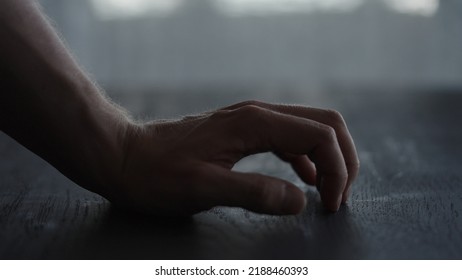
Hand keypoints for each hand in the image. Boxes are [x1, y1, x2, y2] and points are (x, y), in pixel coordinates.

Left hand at [104, 100, 358, 215]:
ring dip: (327, 158)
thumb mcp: (202, 188)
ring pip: (309, 128)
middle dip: (342, 159)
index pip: (319, 135)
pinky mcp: (242, 131)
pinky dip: (306, 158)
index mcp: (254, 123)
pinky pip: (288, 138)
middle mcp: (257, 114)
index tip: (328, 205)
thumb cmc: (156, 174)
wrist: (125, 157)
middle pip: (323, 123)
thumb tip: (300, 201)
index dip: (336, 170)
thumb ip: (254, 192)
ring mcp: (250, 120)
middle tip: (339, 197)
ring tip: (328, 193)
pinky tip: (304, 179)